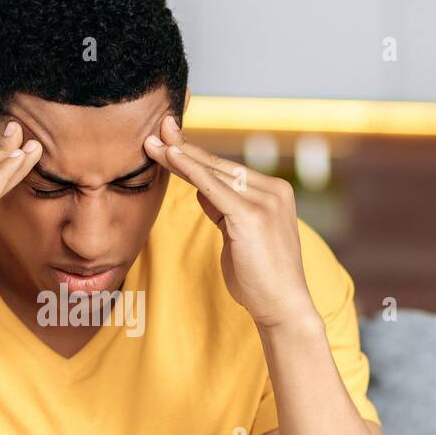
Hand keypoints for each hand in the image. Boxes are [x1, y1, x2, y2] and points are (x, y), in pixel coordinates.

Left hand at [144, 115, 315, 329]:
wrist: (282, 307)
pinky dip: (189, 170)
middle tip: (157, 127)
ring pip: (213, 172)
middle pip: (219, 165)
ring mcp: (266, 201)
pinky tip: (171, 157)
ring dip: (179, 156)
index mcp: (274, 193)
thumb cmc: (259, 278)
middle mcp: (273, 191)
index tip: (172, 140)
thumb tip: (201, 190)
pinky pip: (212, 187)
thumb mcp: (239, 236)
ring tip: (153, 142)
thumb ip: (224, 210)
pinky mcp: (252, 215)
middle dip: (185, 147)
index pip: (228, 170)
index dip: (197, 155)